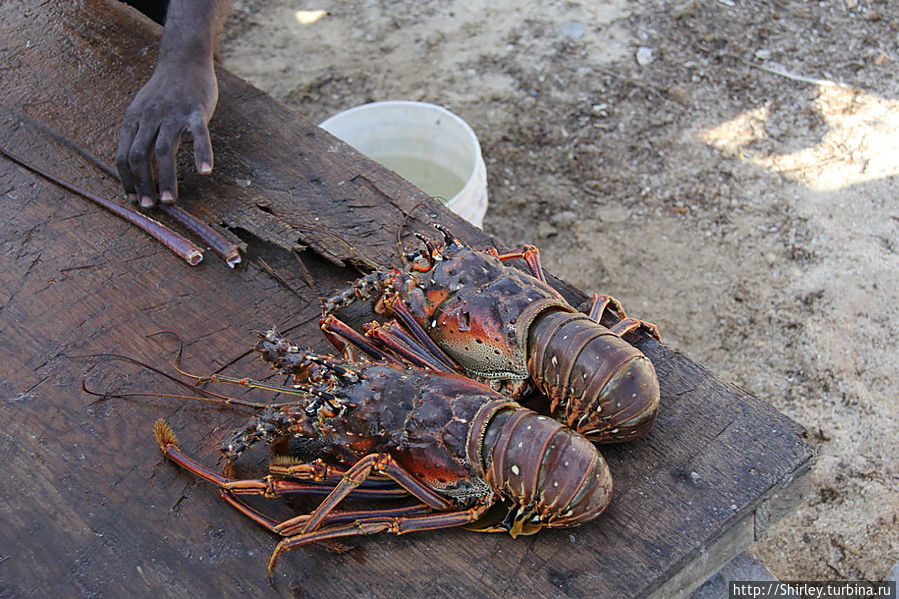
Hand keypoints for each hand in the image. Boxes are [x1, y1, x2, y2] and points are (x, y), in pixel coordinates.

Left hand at [116, 57, 217, 206]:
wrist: (184, 59)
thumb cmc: (166, 91)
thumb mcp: (145, 111)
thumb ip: (140, 136)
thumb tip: (138, 169)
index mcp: (134, 119)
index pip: (124, 155)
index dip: (127, 179)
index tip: (133, 198)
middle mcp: (150, 117)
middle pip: (140, 156)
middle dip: (143, 184)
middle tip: (150, 206)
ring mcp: (173, 114)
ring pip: (165, 151)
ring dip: (166, 179)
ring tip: (170, 200)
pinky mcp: (195, 111)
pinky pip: (199, 136)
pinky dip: (202, 154)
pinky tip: (205, 172)